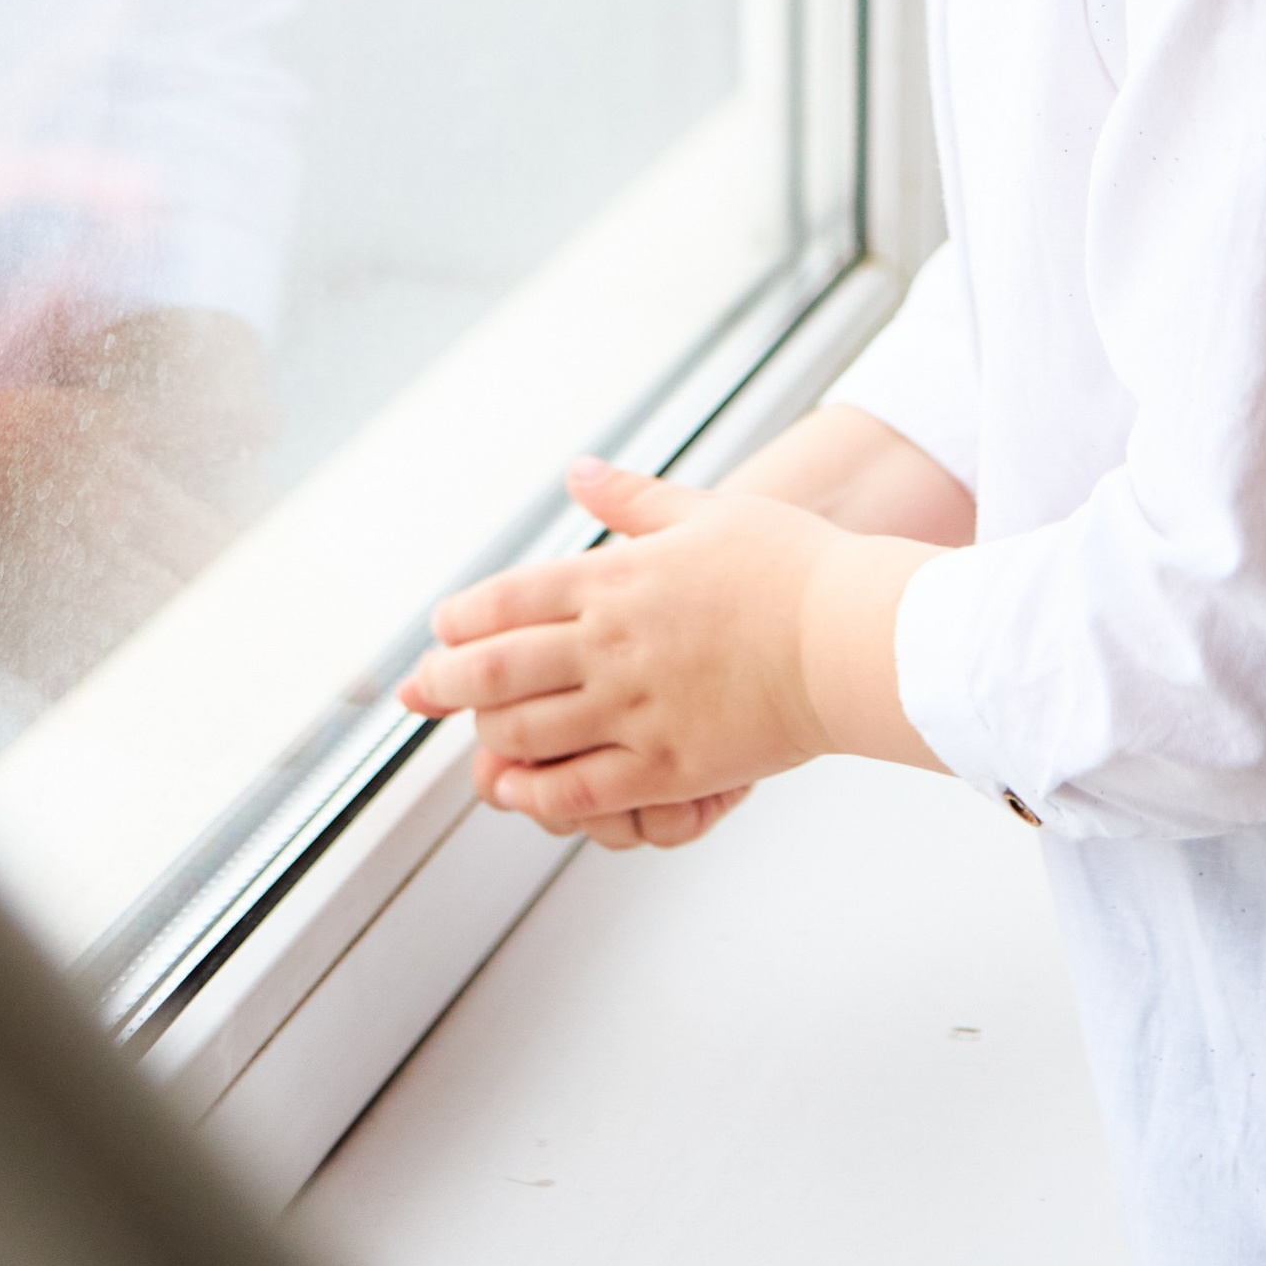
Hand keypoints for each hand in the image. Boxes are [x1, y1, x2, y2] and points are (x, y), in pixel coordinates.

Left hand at [400, 456, 940, 837]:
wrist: (850, 635)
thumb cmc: (790, 566)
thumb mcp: (707, 510)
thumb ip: (632, 498)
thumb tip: (577, 472)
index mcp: (617, 578)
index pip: (507, 598)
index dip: (460, 618)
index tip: (441, 630)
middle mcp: (612, 644)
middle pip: (495, 668)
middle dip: (444, 682)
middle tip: (416, 692)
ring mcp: (635, 708)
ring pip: (527, 731)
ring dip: (485, 734)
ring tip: (471, 736)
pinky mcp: (667, 764)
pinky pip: (581, 789)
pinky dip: (535, 794)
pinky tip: (517, 792)